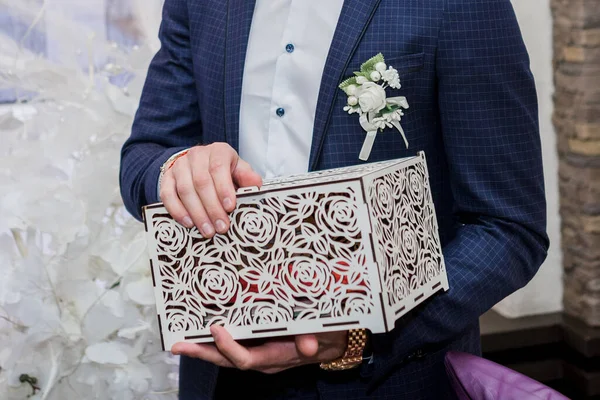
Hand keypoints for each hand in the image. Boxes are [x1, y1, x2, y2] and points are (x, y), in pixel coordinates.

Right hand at [160, 143, 261, 236]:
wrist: (198, 164)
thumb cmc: (222, 170)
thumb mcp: (238, 169)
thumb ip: (247, 177)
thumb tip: (256, 185)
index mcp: (218, 151)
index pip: (219, 168)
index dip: (224, 188)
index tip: (230, 207)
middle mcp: (197, 155)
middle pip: (202, 182)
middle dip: (212, 207)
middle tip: (221, 226)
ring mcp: (180, 166)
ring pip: (185, 190)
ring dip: (197, 213)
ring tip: (207, 230)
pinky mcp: (167, 178)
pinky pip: (168, 194)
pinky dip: (177, 210)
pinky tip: (188, 223)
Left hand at [171, 326, 347, 373]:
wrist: (333, 343)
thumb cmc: (326, 336)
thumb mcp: (324, 335)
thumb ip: (313, 339)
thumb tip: (306, 346)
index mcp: (277, 357)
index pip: (246, 359)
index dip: (228, 347)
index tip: (216, 329)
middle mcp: (264, 359)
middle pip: (227, 361)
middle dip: (202, 353)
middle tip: (179, 345)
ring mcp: (260, 354)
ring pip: (226, 356)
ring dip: (204, 349)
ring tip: (182, 342)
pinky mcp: (259, 346)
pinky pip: (234, 348)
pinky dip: (217, 343)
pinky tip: (203, 334)